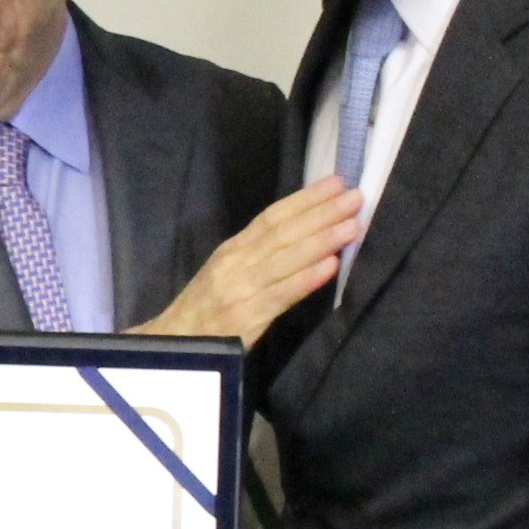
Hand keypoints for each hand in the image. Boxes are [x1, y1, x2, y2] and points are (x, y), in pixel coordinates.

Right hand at [135, 177, 363, 343]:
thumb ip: (259, 255)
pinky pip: (281, 295)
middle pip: (283, 232)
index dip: (305, 199)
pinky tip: (331, 266)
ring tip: (353, 225)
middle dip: (321, 213)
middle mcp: (236, 262)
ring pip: (285, 258)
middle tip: (355, 196)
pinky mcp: (246, 317)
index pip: (272, 217)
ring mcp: (241, 288)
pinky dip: (307, 279)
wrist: (173, 345)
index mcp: (233, 249)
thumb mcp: (226, 272)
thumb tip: (303, 234)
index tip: (336, 182)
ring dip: (322, 240)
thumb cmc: (205, 309)